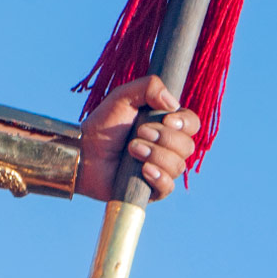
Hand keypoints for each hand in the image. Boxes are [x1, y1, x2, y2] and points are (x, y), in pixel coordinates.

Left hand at [75, 75, 200, 200]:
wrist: (84, 151)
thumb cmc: (103, 125)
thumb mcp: (123, 96)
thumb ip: (149, 87)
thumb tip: (174, 103)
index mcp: (165, 125)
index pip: (192, 124)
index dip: (185, 123)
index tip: (166, 120)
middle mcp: (167, 148)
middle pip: (188, 146)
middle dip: (164, 139)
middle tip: (138, 133)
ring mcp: (161, 169)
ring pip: (178, 166)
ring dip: (155, 155)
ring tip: (131, 149)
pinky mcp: (152, 190)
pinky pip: (168, 187)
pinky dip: (158, 177)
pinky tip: (143, 170)